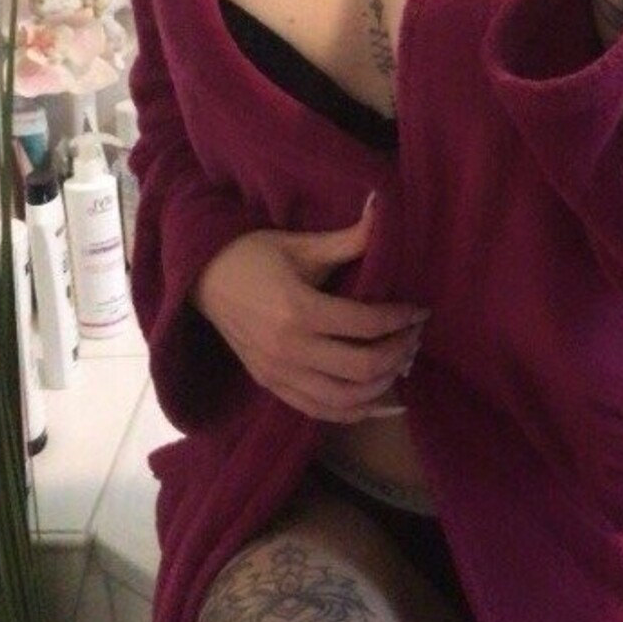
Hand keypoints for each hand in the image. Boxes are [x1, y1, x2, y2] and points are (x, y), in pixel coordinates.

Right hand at [192, 198, 427, 421]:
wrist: (202, 279)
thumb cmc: (252, 255)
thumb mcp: (300, 244)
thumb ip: (348, 239)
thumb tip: (383, 209)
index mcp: (297, 310)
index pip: (365, 325)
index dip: (401, 319)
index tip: (420, 311)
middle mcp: (289, 350)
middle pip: (362, 368)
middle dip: (399, 352)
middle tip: (414, 336)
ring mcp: (278, 374)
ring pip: (346, 400)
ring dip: (382, 385)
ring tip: (400, 362)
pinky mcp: (272, 386)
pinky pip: (321, 412)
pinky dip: (355, 412)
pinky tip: (379, 399)